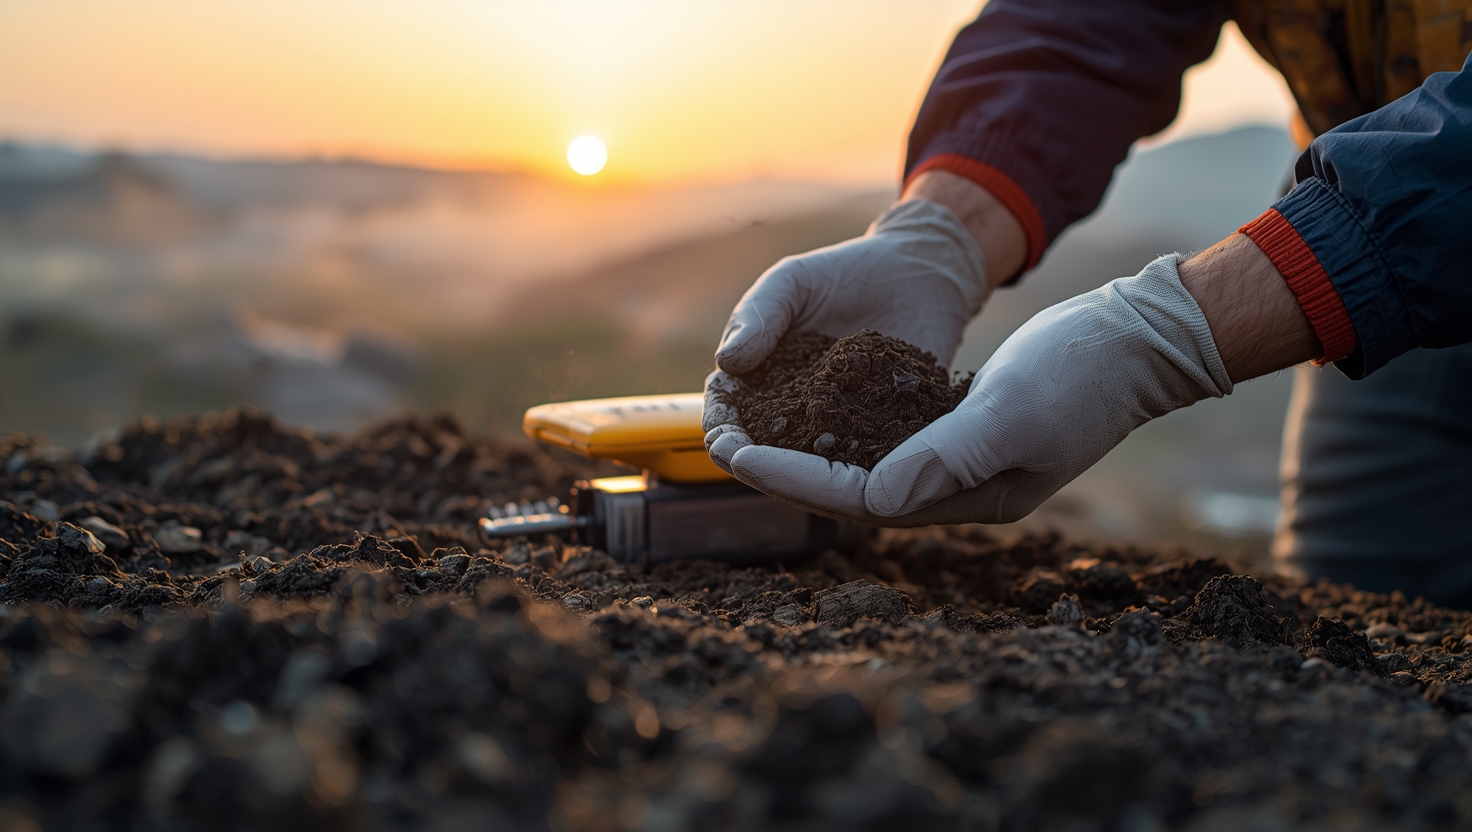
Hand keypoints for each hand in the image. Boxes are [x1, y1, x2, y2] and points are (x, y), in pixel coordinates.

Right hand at [702, 197, 988, 461]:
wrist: (915, 273)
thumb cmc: (843, 274)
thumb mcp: (792, 283)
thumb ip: (759, 315)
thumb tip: (726, 361)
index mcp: (759, 378)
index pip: (728, 409)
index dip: (720, 425)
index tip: (722, 437)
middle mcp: (793, 411)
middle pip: (762, 446)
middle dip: (749, 460)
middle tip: (748, 467)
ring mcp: (838, 426)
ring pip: (811, 462)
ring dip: (800, 474)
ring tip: (797, 477)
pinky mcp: (883, 433)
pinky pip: (867, 456)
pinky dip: (858, 466)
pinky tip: (856, 470)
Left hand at [712, 254, 1234, 524]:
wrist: (1134, 343)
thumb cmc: (1081, 376)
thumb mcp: (1015, 410)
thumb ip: (947, 454)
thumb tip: (875, 497)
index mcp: (965, 495)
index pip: (857, 497)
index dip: (791, 477)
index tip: (735, 454)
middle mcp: (953, 490)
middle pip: (845, 491)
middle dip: (779, 469)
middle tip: (716, 441)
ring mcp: (955, 463)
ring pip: (857, 466)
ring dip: (799, 448)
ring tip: (742, 425)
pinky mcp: (955, 432)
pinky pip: (879, 439)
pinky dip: (835, 426)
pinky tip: (801, 407)